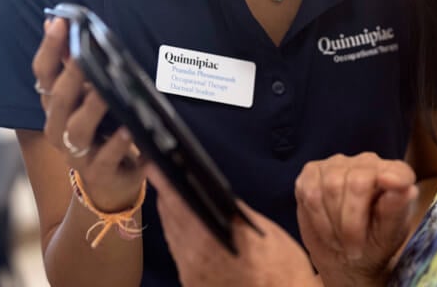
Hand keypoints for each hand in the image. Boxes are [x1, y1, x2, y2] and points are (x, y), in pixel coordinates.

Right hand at [33, 17, 144, 211]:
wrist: (108, 183)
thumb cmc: (98, 129)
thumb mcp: (84, 96)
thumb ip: (73, 64)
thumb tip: (57, 22)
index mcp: (54, 105)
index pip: (43, 74)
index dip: (49, 48)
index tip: (59, 22)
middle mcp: (58, 128)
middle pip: (59, 100)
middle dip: (71, 77)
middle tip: (84, 55)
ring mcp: (77, 153)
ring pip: (78, 130)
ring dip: (91, 109)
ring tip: (104, 92)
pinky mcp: (100, 172)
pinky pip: (106, 158)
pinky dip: (117, 145)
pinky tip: (128, 130)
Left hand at [149, 166, 319, 286]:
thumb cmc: (282, 271)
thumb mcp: (265, 232)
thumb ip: (236, 211)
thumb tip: (216, 191)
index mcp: (211, 236)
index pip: (178, 200)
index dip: (164, 180)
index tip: (154, 161)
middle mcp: (194, 255)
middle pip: (170, 215)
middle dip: (166, 192)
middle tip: (160, 170)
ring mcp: (190, 273)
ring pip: (170, 233)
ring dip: (170, 212)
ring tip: (169, 192)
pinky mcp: (191, 284)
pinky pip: (177, 252)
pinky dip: (177, 234)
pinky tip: (181, 224)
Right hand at [295, 153, 417, 286]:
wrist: (343, 255)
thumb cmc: (373, 243)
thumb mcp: (388, 234)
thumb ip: (396, 210)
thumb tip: (408, 189)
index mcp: (394, 175)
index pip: (398, 171)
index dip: (396, 178)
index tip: (400, 189)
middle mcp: (366, 162)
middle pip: (357, 182)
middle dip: (352, 223)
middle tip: (354, 249)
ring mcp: (336, 164)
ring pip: (331, 187)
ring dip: (334, 225)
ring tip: (341, 242)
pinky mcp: (312, 172)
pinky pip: (311, 193)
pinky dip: (318, 219)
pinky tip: (327, 231)